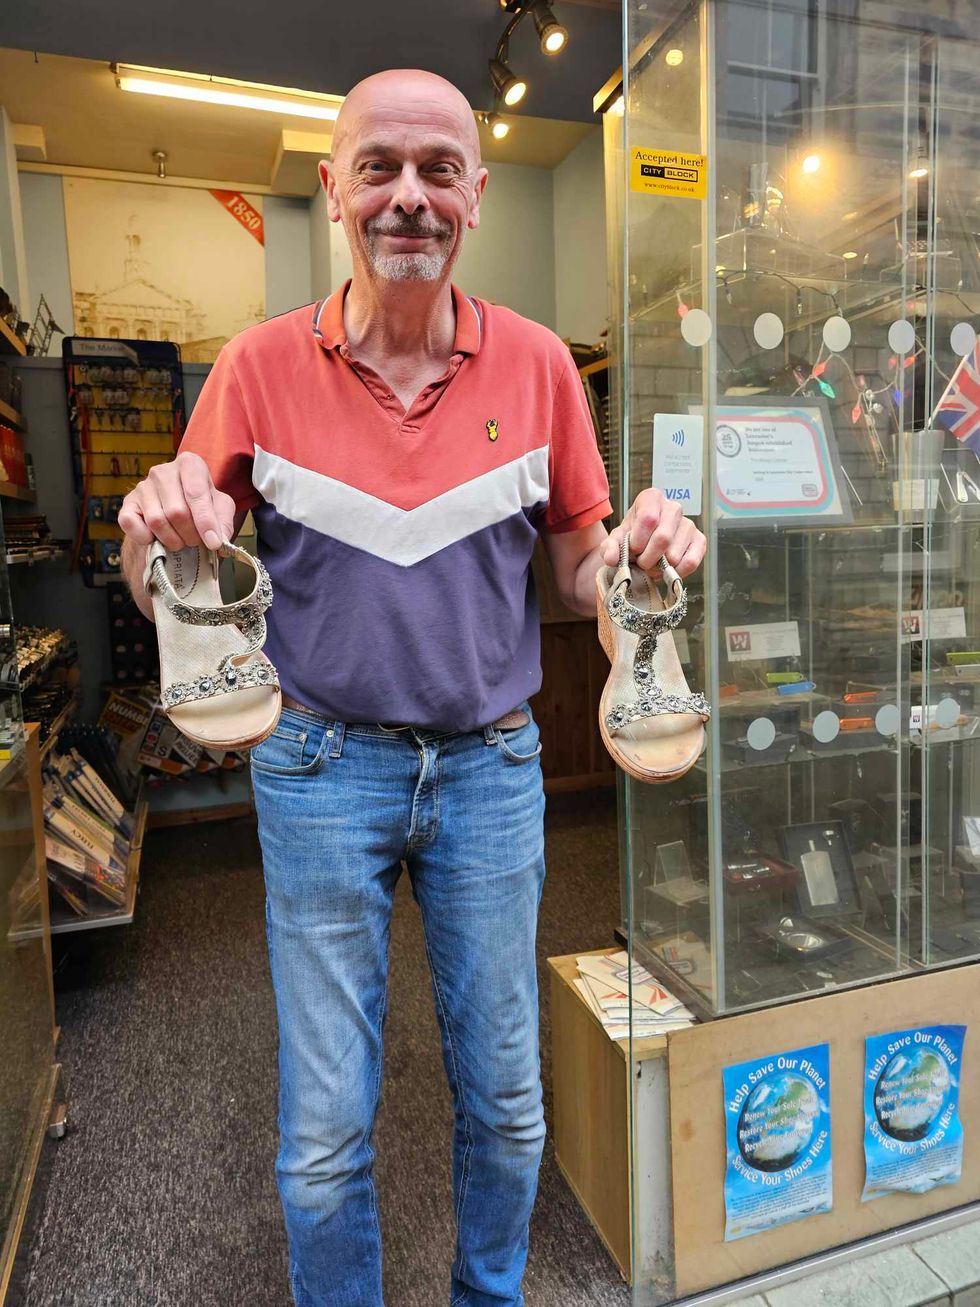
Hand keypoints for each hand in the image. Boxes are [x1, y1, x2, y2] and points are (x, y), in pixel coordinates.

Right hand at [118, 451, 234, 551]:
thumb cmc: (200, 506)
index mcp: (190, 464)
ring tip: (180, 541)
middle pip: (177, 512)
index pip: (196, 494)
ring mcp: (142, 486)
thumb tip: (218, 540)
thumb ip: (223, 521)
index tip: (213, 543)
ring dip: (172, 540)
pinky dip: (145, 538)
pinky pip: (131, 524)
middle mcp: (163, 471)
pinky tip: (157, 539)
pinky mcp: (127, 503)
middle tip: (195, 541)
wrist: (172, 512)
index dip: (205, 522)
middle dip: (190, 535)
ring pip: (157, 521)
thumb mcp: (220, 508)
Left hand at [600, 488, 705, 578]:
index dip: (638, 541)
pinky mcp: (700, 540)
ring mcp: (689, 524)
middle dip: (647, 559)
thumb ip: (610, 547)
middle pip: (663, 538)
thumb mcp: (616, 540)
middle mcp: (673, 507)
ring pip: (674, 554)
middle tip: (641, 563)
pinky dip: (676, 573)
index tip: (632, 550)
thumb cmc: (631, 537)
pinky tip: (667, 570)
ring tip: (652, 565)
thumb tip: (612, 559)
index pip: (648, 519)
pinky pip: (690, 562)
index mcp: (651, 498)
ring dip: (660, 568)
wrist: (645, 545)